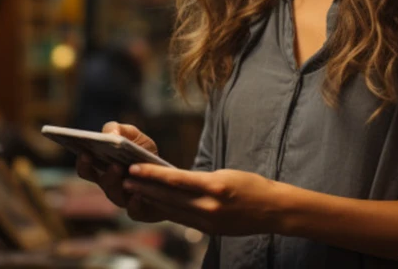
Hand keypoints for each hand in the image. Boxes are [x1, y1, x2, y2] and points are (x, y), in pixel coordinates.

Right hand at [74, 121, 167, 221]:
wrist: (169, 176)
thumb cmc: (146, 155)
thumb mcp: (135, 137)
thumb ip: (120, 130)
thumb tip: (111, 134)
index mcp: (104, 169)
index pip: (86, 168)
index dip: (82, 161)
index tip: (82, 149)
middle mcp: (110, 186)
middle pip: (96, 180)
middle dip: (91, 169)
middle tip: (92, 155)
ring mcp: (124, 199)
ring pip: (113, 194)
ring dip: (112, 180)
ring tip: (117, 166)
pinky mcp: (140, 211)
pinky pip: (133, 211)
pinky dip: (134, 203)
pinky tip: (138, 193)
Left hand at [123, 165, 281, 235]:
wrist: (273, 210)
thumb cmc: (252, 185)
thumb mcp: (225, 174)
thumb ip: (200, 180)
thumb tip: (173, 180)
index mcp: (214, 186)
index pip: (176, 180)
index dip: (152, 175)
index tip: (134, 168)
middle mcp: (209, 206)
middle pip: (169, 196)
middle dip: (145, 187)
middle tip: (124, 179)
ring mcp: (208, 220)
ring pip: (172, 209)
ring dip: (151, 200)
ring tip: (133, 191)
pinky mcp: (209, 229)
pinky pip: (182, 219)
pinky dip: (167, 210)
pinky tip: (155, 204)